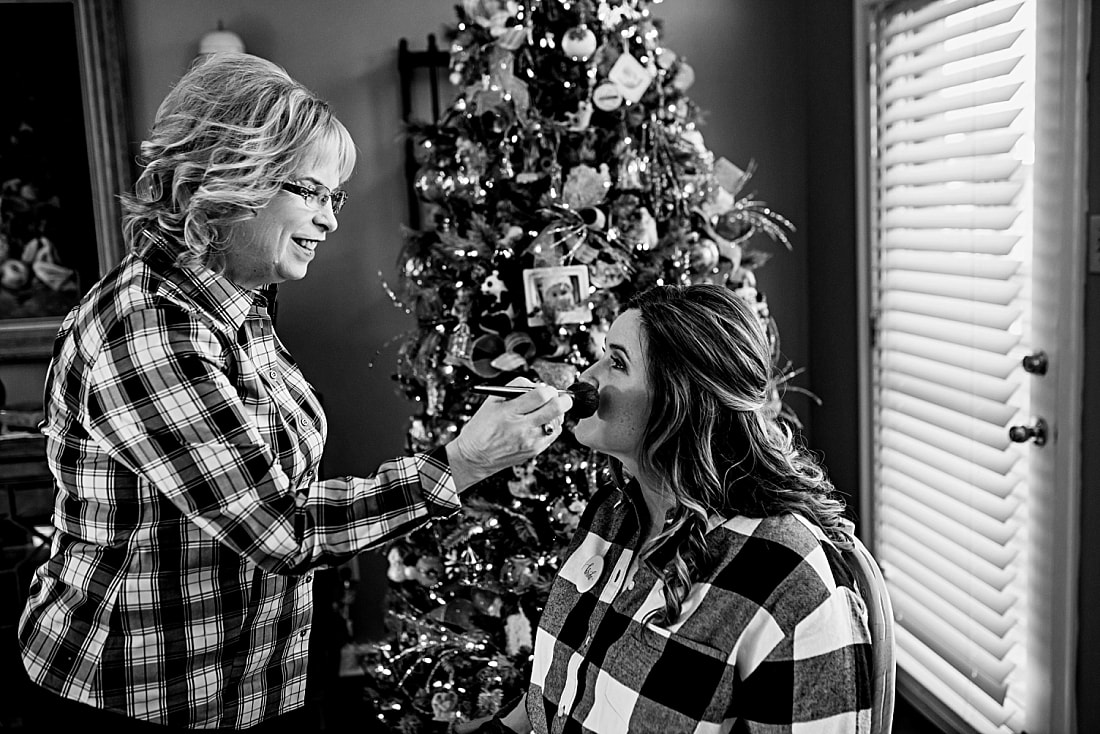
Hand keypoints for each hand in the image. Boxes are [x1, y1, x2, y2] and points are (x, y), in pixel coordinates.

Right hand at [446, 379, 572, 491]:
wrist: (475, 457)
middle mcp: (522, 427)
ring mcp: (530, 441)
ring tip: (546, 411)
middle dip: (563, 399)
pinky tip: (541, 423)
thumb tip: (539, 386)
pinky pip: (553, 433)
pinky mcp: (534, 451)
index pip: (541, 395)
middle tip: (560, 398)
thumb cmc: (482, 427)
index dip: (548, 389)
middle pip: (556, 408)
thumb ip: (516, 387)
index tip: (547, 389)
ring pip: (558, 422)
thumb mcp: (492, 401)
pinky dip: (552, 425)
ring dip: (556, 414)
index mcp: (508, 412)